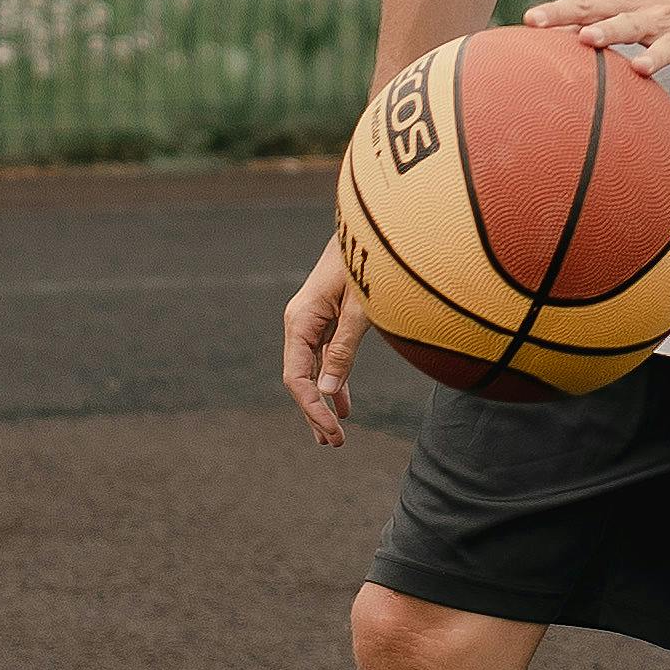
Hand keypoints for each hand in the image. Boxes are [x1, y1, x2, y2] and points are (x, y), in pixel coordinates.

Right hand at [283, 231, 370, 449]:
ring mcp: (312, 321)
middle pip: (299, 377)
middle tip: (333, 444)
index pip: (296, 377)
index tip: (333, 433)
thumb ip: (343, 350)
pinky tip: (342, 404)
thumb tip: (325, 393)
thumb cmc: (367, 262)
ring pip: (311, 369)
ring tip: (333, 435)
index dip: (311, 409)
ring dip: (321, 401)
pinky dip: (332, 381)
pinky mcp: (326, 318)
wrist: (373, 226)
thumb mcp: (360, 310)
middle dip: (314, 412)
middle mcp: (300, 322)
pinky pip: (324, 357)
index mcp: (300, 319)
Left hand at [525, 0, 669, 124]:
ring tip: (640, 70)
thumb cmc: (657, 1)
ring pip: (667, 47)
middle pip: (628, 22)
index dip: (560, 11)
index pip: (588, 5)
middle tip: (585, 39)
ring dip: (655, 57)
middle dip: (609, 31)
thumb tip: (540, 35)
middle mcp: (655, 16)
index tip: (532, 20)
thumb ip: (587, 19)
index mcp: (629, 1)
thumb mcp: (624, 1)